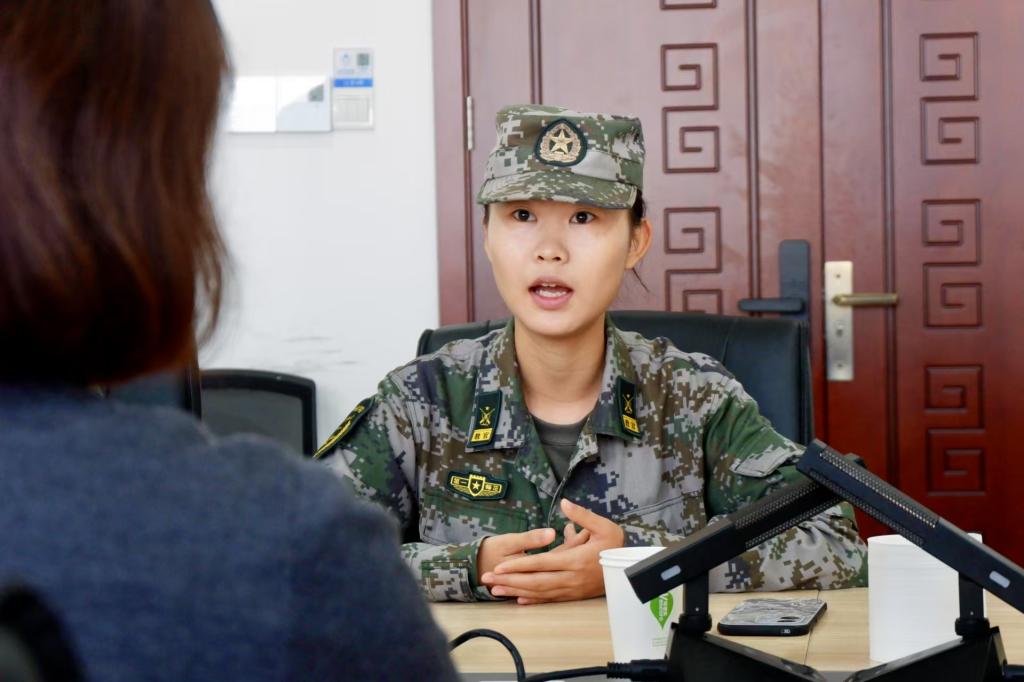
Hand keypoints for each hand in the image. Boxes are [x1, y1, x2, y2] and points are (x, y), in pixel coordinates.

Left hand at [480, 498, 624, 604]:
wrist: (631, 570)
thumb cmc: (616, 545)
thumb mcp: (603, 525)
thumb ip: (582, 515)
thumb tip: (564, 503)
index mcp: (575, 560)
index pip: (541, 564)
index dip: (519, 566)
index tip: (500, 567)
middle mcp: (570, 578)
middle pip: (535, 582)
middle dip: (509, 581)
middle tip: (488, 580)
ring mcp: (571, 589)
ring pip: (540, 593)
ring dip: (516, 592)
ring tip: (496, 590)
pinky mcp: (574, 595)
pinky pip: (550, 599)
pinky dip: (533, 600)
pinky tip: (519, 600)